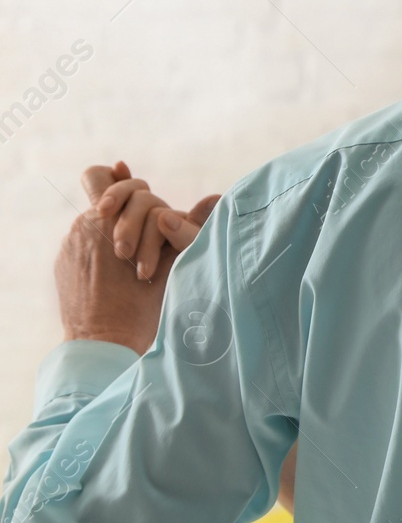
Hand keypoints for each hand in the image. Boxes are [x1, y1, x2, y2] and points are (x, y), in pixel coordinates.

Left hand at [58, 163, 220, 352]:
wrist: (103, 346)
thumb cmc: (140, 310)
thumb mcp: (174, 266)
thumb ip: (190, 227)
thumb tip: (214, 197)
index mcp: (104, 224)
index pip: (100, 177)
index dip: (118, 183)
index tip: (130, 205)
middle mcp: (81, 228)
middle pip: (110, 197)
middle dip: (132, 217)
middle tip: (134, 249)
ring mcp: (71, 246)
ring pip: (101, 222)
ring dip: (123, 235)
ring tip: (137, 266)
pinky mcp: (67, 263)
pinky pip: (88, 242)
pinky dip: (106, 249)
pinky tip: (124, 271)